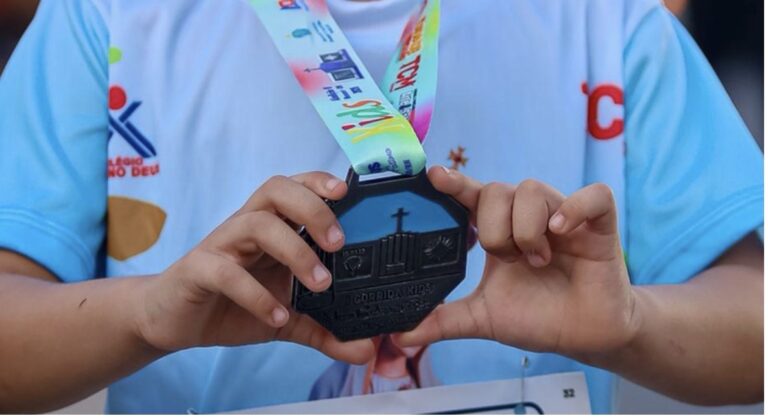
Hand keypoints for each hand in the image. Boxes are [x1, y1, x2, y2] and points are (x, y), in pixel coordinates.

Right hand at [135, 172, 374, 363]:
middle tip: (338, 244)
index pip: (294, 187)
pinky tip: (278, 315)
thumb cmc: (232, 306)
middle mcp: (246, 227)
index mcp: (270, 227)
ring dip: (294, 250)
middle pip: (277, 191)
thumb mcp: (287, 320)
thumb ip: (325, 331)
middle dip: (313, 210)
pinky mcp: (198, 270)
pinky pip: (227, 272)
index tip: (347, 192)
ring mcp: (222, 245)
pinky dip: (256, 294)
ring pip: (257, 224)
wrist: (173, 321)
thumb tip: (366, 349)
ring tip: (320, 284)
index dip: (318, 181)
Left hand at [396, 167, 638, 358]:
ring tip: (538, 260)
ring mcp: (562, 215)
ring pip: (531, 190)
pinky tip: (560, 233)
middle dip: (494, 230)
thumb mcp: (483, 318)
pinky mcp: (598, 222)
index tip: (432, 175)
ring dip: (526, 229)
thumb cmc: (536, 318)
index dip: (453, 182)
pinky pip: (592, 195)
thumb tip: (398, 334)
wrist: (584, 336)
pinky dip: (574, 209)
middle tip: (509, 261)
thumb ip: (443, 320)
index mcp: (498, 229)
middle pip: (496, 191)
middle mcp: (527, 215)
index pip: (471, 195)